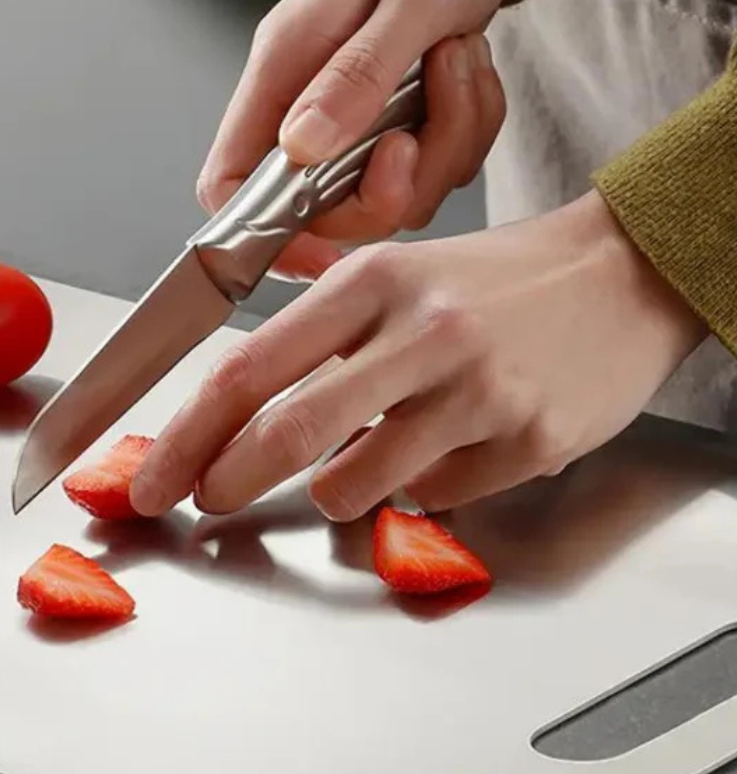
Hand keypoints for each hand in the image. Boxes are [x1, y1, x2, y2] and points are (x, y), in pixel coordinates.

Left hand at [131, 192, 706, 517]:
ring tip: (360, 458)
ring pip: (356, 485)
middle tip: (205, 499)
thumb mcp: (395, 274)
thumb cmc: (489, 280)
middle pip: (289, 431)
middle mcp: (421, 331)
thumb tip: (231, 409)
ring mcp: (478, 391)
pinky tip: (445, 446)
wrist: (618, 276)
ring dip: (333, 488)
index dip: (188, 432)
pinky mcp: (527, 442)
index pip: (250, 367)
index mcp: (372, 280)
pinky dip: (414, 487)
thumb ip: (316, 334)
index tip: (155, 475)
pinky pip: (432, 498)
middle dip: (228, 479)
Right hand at [198, 0, 535, 279]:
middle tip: (420, 133)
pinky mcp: (397, 111)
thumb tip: (299, 150)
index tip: (322, 255)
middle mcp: (310, 95)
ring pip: (391, 189)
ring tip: (456, 63)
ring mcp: (354, 106)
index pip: (232, 179)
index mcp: (287, 63)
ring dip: (443, 145)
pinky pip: (432, 162)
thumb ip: (357, 76)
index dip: (264, 234)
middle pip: (324, 208)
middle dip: (391, 188)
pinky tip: (466, 69)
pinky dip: (464, 129)